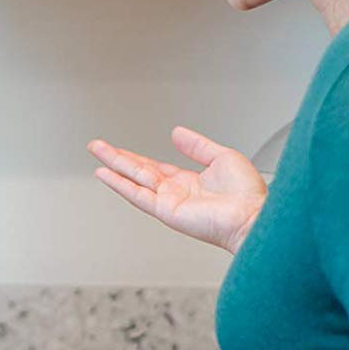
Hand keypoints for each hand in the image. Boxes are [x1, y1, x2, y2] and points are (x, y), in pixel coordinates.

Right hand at [88, 127, 267, 253]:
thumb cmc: (247, 195)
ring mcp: (168, 202)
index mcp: (189, 182)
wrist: (252, 216)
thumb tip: (177, 134)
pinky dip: (119, 184)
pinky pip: (137, 195)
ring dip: (113, 166)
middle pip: (138, 171)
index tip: (121, 149)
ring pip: (133, 179)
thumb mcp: (222, 157)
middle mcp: (175, 193)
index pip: (155, 167)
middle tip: (97, 146)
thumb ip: (197, 146)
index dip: (136, 157)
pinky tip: (105, 174)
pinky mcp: (165, 210)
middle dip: (117, 158)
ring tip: (95, 153)